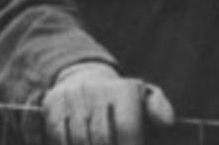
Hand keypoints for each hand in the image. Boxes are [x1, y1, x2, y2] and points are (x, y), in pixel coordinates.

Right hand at [29, 63, 174, 144]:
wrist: (83, 78)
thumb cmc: (122, 99)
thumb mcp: (145, 97)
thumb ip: (159, 111)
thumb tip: (167, 124)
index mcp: (122, 90)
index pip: (127, 129)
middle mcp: (94, 90)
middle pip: (101, 138)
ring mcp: (71, 98)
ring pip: (79, 140)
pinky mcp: (51, 106)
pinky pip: (58, 138)